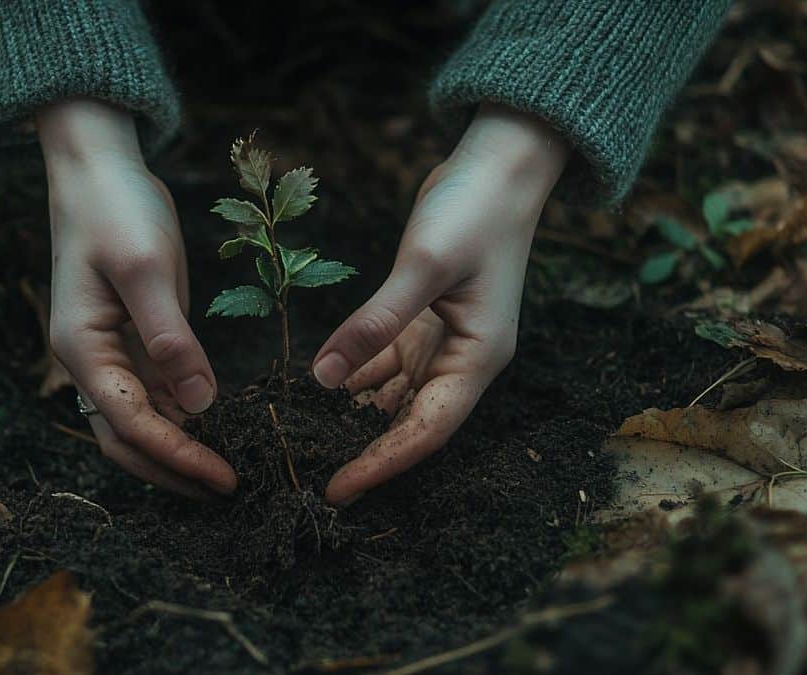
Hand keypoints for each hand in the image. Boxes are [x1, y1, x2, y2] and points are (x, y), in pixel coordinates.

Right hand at [38, 98, 235, 497]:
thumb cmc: (116, 208)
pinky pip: (154, 391)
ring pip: (140, 420)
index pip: (131, 423)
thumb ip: (172, 337)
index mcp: (82, 347)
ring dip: (178, 448)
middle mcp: (90, 359)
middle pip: (126, 438)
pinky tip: (217, 426)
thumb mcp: (146, 267)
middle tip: (227, 490)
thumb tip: (203, 403)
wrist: (98, 167)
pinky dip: (183, 415)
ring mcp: (109, 350)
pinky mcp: (132, 336)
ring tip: (227, 469)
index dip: (178, 455)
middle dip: (173, 469)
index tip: (224, 478)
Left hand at [311, 103, 569, 504]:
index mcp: (478, 358)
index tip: (339, 490)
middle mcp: (463, 359)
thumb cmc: (474, 210)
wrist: (498, 165)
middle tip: (313, 479)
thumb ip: (374, 322)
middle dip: (365, 451)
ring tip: (307, 440)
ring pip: (394, 395)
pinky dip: (355, 375)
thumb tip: (324, 377)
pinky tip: (320, 388)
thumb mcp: (423, 266)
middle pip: (410, 422)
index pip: (426, 430)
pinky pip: (386, 361)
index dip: (382, 463)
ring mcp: (443, 340)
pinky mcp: (424, 319)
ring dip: (356, 416)